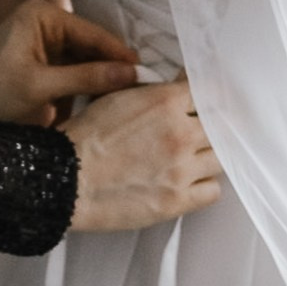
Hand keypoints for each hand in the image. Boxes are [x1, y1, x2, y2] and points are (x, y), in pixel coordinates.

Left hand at [0, 0, 139, 125]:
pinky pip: (75, 72)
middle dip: (113, 68)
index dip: (120, 54)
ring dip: (103, 80)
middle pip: (91, 46)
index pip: (92, 33)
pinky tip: (106, 102)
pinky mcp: (43, 65)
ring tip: (130, 98)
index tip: (148, 73)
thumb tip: (129, 73)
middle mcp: (44, 23)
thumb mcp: (40, 86)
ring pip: (86, 60)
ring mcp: (44, 43)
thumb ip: (86, 77)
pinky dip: (89, 87)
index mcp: (40, 15)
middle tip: (143, 89)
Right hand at [66, 77, 222, 231]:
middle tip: (200, 131)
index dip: (208, 96)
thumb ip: (152, 92)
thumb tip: (176, 86)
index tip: (207, 101)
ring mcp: (181, 169)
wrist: (65, 178)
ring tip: (192, 157)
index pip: (209, 91)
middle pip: (221, 125)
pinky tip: (189, 181)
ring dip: (209, 155)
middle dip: (212, 126)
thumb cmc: (84, 140)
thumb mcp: (116, 98)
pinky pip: (213, 191)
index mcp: (165, 103)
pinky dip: (205, 185)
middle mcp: (179, 134)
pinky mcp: (177, 200)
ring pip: (221, 157)